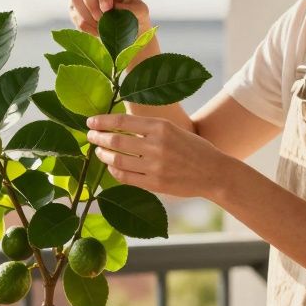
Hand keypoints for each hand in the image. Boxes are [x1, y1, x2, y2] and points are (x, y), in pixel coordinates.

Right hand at [69, 0, 150, 35]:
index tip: (108, 9)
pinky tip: (96, 33)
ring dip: (86, 16)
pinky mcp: (77, 10)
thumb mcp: (141, 13)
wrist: (128, 35)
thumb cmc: (136, 19)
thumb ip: (131, 9)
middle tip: (101, 19)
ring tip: (100, 29)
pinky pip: (74, 15)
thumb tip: (113, 9)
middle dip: (91, 4)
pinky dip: (84, 26)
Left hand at [85, 113, 229, 198]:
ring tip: (98, 152)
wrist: (214, 173)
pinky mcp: (155, 184)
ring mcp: (155, 166)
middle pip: (116, 141)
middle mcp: (156, 145)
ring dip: (103, 155)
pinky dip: (114, 171)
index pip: (122, 122)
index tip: (90, 122)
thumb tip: (119, 125)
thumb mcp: (174, 130)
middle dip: (98, 138)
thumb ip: (149, 128)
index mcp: (161, 127)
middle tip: (90, 137)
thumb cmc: (194, 149)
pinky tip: (111, 167)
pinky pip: (126, 178)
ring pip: (118, 160)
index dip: (102, 121)